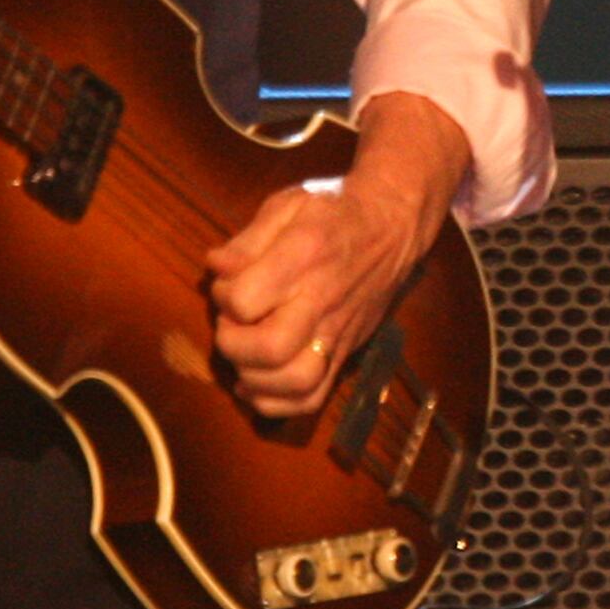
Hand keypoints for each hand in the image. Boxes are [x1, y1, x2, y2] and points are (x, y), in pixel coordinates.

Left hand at [207, 91, 471, 415]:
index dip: (224, 297)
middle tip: (231, 324)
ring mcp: (338, 332)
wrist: (393, 227)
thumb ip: (248, 240)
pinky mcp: (346, 353)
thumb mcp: (288, 205)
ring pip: (294, 381)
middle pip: (271, 348)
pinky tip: (255, 384)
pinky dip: (276, 403)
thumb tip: (216, 268)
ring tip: (242, 356)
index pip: (247, 299)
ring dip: (254, 378)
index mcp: (305, 256)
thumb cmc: (334, 211)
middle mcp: (323, 300)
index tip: (227, 283)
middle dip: (233, 343)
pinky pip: (313, 398)